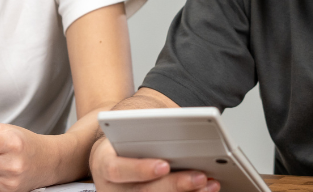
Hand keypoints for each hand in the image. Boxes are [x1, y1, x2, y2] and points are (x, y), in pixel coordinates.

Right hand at [89, 137, 216, 191]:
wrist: (114, 154)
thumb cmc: (124, 139)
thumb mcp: (127, 128)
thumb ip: (148, 129)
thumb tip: (180, 127)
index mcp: (103, 163)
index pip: (117, 169)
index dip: (140, 169)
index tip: (164, 165)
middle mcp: (112, 188)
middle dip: (175, 185)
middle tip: (199, 176)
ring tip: (209, 183)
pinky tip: (206, 190)